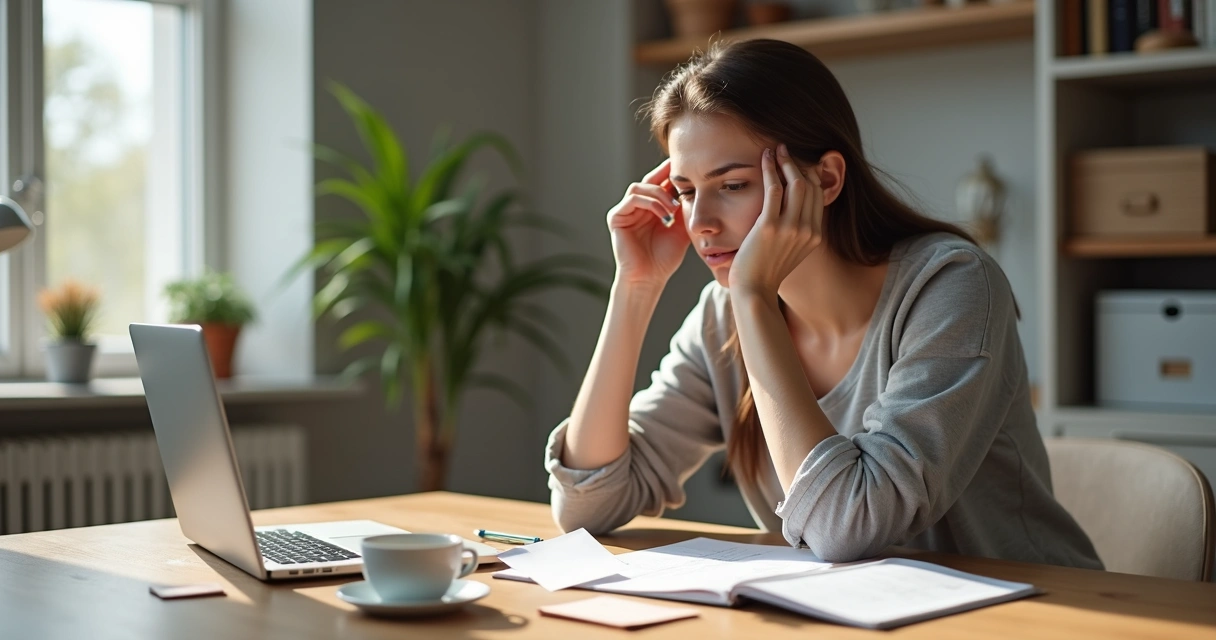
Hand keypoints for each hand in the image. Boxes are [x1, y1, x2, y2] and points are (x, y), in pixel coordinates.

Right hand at [606, 159, 690, 286]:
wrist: (650, 278)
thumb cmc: (664, 257)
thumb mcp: (680, 228)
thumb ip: (683, 208)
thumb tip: (694, 186)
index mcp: (651, 207)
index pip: (660, 183)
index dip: (672, 174)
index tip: (690, 168)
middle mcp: (636, 206)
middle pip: (649, 180)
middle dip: (665, 174)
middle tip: (682, 172)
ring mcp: (625, 211)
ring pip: (640, 187)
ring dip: (659, 194)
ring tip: (674, 207)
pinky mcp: (616, 217)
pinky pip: (632, 199)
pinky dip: (650, 203)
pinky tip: (664, 215)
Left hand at [728, 144, 823, 297]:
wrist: (754, 291)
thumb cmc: (766, 270)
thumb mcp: (791, 250)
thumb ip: (797, 231)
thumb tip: (794, 212)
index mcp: (815, 236)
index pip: (818, 196)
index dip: (809, 175)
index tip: (797, 163)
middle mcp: (807, 230)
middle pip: (810, 186)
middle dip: (798, 164)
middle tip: (786, 151)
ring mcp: (790, 229)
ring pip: (795, 183)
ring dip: (785, 161)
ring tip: (776, 150)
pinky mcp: (769, 227)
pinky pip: (773, 189)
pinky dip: (769, 169)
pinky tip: (764, 158)